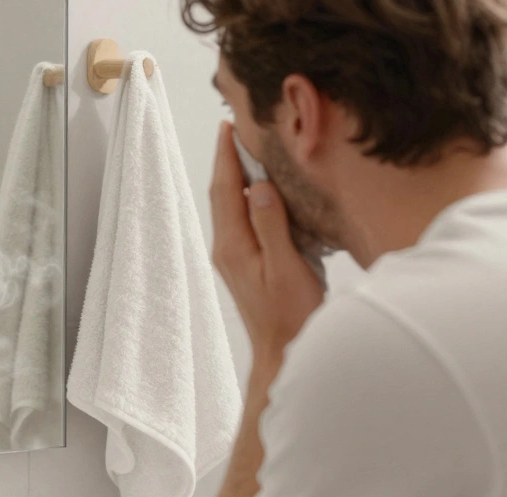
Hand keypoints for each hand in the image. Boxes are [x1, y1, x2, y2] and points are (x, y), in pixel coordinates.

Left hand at [210, 122, 323, 369]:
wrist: (281, 353)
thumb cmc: (290, 317)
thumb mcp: (287, 268)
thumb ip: (273, 226)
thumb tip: (260, 186)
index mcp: (234, 246)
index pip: (226, 189)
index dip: (227, 156)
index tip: (230, 126)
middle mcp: (227, 249)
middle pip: (223, 195)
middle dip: (228, 161)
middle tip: (236, 129)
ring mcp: (234, 257)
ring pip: (231, 207)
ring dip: (238, 178)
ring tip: (249, 152)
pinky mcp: (246, 264)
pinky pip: (242, 221)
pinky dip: (249, 199)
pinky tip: (264, 193)